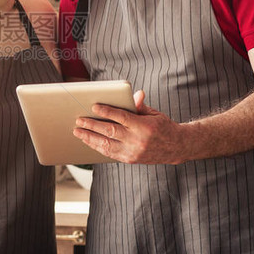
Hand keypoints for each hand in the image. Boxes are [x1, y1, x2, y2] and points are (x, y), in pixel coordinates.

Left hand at [73, 89, 189, 164]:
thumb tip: (134, 94)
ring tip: (78, 132)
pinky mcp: (130, 160)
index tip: (94, 107)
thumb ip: (140, 105)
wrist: (176, 147)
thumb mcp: (154, 113)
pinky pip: (109, 154)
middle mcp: (137, 141)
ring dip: (90, 138)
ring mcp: (133, 152)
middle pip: (110, 132)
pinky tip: (88, 141)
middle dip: (92, 125)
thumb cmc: (163, 126)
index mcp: (144, 126)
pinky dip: (97, 147)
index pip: (121, 118)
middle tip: (79, 120)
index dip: (107, 112)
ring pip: (106, 145)